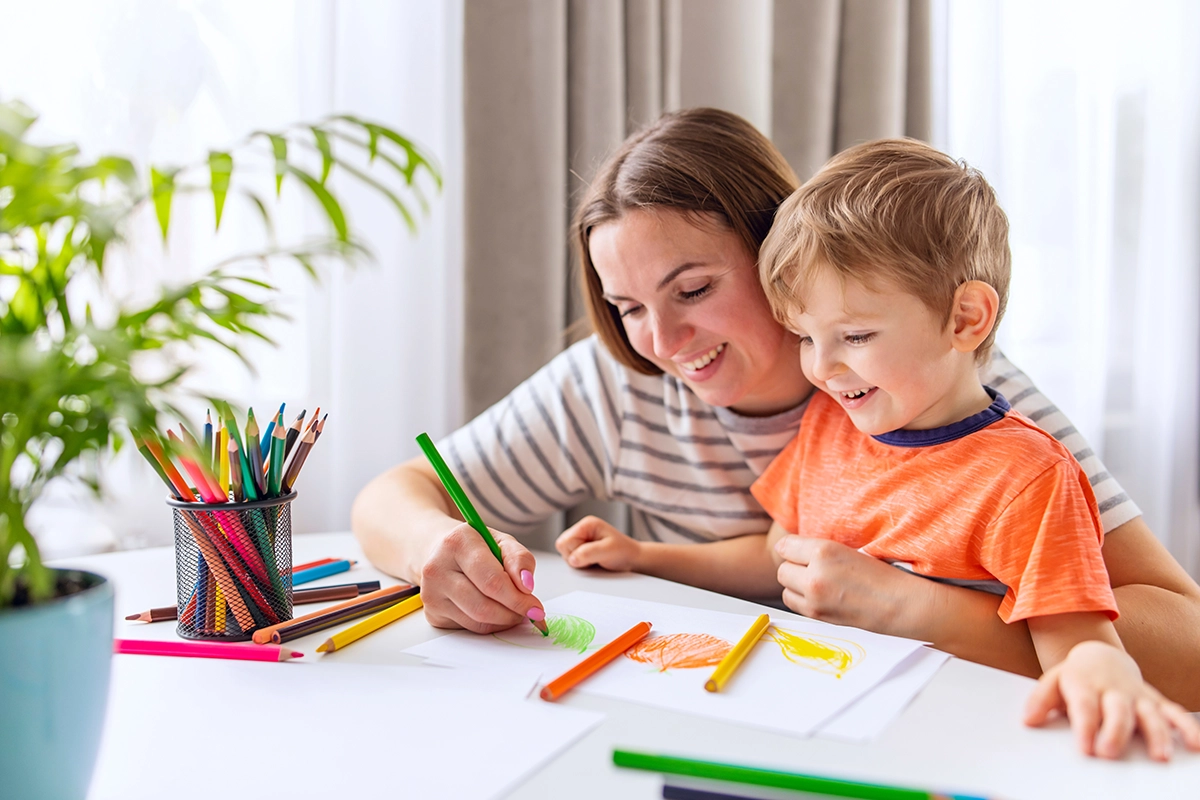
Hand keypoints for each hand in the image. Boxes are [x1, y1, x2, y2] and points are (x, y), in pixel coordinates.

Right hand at [419, 522, 543, 633]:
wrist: (439, 551)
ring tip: (514, 610)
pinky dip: (489, 624)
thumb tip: (527, 586)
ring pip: (477, 622)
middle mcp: (437, 569)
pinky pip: (469, 628)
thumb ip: (519, 559)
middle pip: (484, 606)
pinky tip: (495, 611)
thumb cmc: (475, 546)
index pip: (492, 581)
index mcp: (457, 543)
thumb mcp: (502, 542)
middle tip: (530, 613)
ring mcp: (431, 594)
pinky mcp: (432, 614)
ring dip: (504, 621)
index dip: (519, 599)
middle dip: (513, 613)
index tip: (537, 608)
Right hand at [556, 515, 641, 571]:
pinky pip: (570, 558)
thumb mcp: (608, 551)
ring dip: (578, 561)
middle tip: (594, 558)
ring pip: (565, 553)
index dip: (576, 552)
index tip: (592, 554)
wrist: (632, 559)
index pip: (565, 541)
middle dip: (576, 557)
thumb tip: (572, 559)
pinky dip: (580, 564)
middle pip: (562, 546)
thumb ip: (588, 553)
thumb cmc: (623, 552)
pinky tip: (592, 561)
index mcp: (587, 524)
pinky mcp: (580, 548)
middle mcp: (581, 529)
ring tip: (595, 559)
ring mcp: (580, 539)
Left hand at [773, 535, 923, 633]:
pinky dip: (800, 599)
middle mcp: (815, 574)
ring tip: (815, 582)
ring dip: (794, 584)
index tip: (799, 550)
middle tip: (811, 567)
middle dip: (793, 567)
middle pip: (782, 568)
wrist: (898, 603)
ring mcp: (814, 597)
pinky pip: (792, 603)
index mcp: (823, 551)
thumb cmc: (880, 575)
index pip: (785, 546)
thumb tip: (791, 548)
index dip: (792, 548)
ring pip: (784, 587)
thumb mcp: (846, 549)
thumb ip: (817, 549)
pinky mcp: (816, 614)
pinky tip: (817, 595)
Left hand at [1025, 640, 1199, 760]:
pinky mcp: (1155, 701)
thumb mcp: (1052, 682)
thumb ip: (1040, 700)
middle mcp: (1114, 691)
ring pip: (1150, 714)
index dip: (1086, 727)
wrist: (1099, 656)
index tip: (1085, 749)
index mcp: (1085, 685)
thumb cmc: (1075, 678)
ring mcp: (1137, 696)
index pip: (1085, 707)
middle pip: (1117, 711)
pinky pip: (1173, 713)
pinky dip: (1186, 727)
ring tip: (1159, 757)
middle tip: (1111, 753)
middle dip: (1116, 732)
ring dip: (1156, 734)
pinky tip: (1194, 745)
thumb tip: (1028, 720)